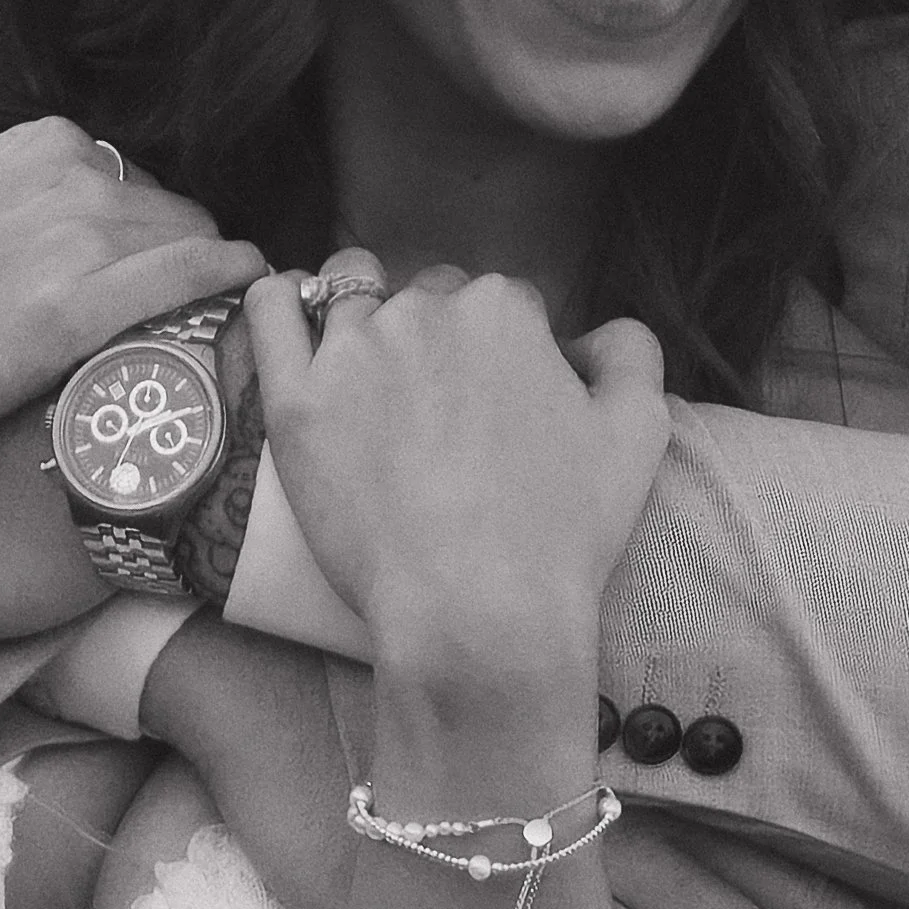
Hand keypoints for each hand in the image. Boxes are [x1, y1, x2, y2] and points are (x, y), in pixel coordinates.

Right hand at [0, 119, 265, 488]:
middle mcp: (63, 174)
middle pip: (164, 207)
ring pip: (184, 241)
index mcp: (27, 143)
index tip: (132, 261)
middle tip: (175, 299)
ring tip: (213, 313)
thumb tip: (12, 178)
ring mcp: (75, 239)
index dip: (133, 222)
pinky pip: (188, 278)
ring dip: (201, 273)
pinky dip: (225, 278)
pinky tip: (247, 286)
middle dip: (171, 249)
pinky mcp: (79, 310)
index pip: (120, 173)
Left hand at [245, 254, 669, 684]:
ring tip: (371, 384)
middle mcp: (425, 311)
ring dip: (364, 322)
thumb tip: (594, 335)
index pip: (501, 302)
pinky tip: (292, 319)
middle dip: (436, 338)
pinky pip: (269, 311)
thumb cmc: (562, 531)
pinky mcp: (295, 399)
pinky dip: (279, 301)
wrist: (477, 611)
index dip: (504, 352)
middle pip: (427, 297)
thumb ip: (632, 354)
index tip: (498, 406)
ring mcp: (352, 352)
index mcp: (503, 310)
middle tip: (440, 416)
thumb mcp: (639, 433)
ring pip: (350, 297)